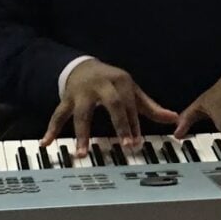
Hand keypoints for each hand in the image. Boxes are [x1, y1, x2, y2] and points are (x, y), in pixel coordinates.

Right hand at [40, 59, 177, 156]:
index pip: (131, 106)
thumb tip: (174, 118)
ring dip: (81, 134)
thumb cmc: (113, 83)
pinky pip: (58, 114)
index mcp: (121, 82)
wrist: (83, 66)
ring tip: (80, 153)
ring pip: (82, 114)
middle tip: (126, 144)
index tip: (137, 143)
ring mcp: (83, 92)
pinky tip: (46, 142)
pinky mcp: (67, 99)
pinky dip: (51, 129)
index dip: (135, 124)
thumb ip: (151, 107)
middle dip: (120, 125)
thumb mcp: (132, 91)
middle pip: (113, 105)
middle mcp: (102, 85)